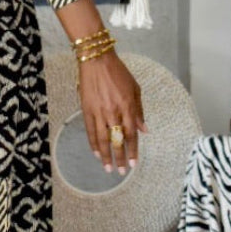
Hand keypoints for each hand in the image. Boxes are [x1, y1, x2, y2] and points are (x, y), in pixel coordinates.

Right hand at [78, 50, 146, 172]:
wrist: (96, 60)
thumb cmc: (118, 72)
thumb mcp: (135, 89)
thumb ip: (139, 111)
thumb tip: (144, 130)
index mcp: (127, 106)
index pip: (131, 134)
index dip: (133, 151)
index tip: (133, 163)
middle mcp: (113, 112)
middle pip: (117, 140)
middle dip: (120, 157)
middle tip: (121, 171)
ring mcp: (99, 111)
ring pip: (102, 139)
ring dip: (106, 155)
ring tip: (108, 167)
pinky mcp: (86, 109)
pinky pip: (90, 130)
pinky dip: (93, 143)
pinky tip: (96, 153)